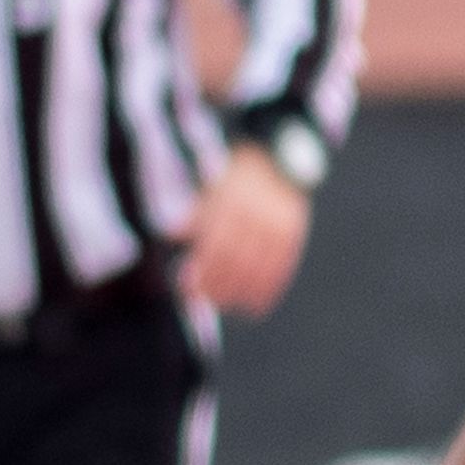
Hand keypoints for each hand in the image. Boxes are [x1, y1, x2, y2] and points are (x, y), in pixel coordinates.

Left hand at [181, 147, 311, 316]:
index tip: (188, 287)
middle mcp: (256, 212)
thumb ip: (194, 210)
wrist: (280, 159)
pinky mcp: (293, 234)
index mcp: (231, 198)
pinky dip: (266, 290)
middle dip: (216, 285)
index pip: (213, 242)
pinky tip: (254, 305)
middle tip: (204, 300)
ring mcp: (277, 225)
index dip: (200, 269)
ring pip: (256, 268)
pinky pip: (280, 269)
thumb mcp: (213, 185)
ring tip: (226, 305)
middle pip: (233, 259)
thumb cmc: (237, 176)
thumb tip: (171, 233)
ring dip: (239, 293)